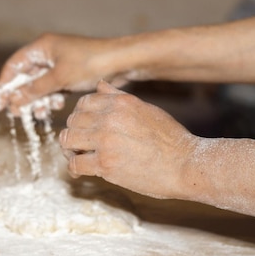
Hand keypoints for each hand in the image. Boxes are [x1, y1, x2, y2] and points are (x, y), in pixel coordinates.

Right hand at [0, 33, 119, 114]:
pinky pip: (52, 88)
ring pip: (39, 85)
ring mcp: (59, 64)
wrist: (123, 63)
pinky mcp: (69, 74)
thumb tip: (12, 101)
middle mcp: (48, 54)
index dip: (4, 84)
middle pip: (25, 77)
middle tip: (17, 114)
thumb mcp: (59, 78)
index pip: (14, 65)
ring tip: (39, 114)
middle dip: (21, 96)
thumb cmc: (91, 64)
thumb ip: (34, 90)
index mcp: (42, 47)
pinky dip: (51, 99)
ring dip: (37, 100)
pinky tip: (55, 107)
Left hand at [59, 81, 196, 199]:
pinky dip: (75, 169)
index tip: (86, 128)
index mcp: (120, 102)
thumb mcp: (146, 109)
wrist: (187, 165)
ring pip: (67, 140)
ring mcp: (106, 141)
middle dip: (74, 133)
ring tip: (80, 156)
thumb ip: (119, 97)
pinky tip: (83, 171)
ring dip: (71, 150)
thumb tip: (100, 84)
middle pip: (72, 121)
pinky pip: (74, 164)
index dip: (80, 116)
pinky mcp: (105, 164)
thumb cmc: (170, 139)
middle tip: (82, 145)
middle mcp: (110, 118)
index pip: (83, 103)